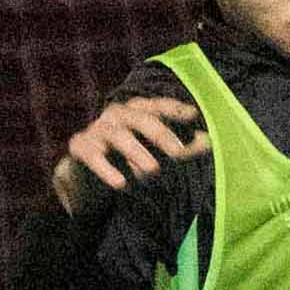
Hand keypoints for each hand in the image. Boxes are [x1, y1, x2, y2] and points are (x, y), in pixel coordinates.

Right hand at [50, 96, 207, 209]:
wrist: (86, 174)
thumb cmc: (128, 158)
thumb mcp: (154, 152)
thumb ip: (180, 146)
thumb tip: (209, 141)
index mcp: (137, 111)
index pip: (157, 106)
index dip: (174, 108)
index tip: (193, 115)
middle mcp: (117, 115)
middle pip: (140, 118)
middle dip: (160, 134)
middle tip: (178, 153)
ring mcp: (97, 129)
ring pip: (118, 135)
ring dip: (136, 152)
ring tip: (153, 170)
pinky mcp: (80, 146)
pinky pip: (93, 156)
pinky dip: (106, 169)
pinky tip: (120, 183)